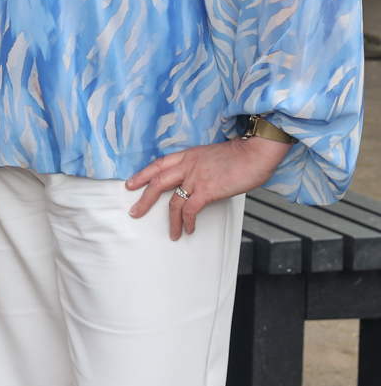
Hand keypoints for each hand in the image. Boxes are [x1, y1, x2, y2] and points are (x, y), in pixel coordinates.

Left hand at [127, 134, 290, 238]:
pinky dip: (186, 222)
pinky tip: (188, 230)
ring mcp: (195, 178)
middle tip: (135, 211)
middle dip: (144, 199)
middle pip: (156, 182)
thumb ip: (200, 167)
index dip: (142, 175)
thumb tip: (199, 182)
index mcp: (187, 155)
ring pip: (172, 201)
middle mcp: (187, 166)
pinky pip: (190, 210)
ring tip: (170, 233)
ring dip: (170, 220)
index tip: (130, 184)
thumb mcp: (211, 155)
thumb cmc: (240, 154)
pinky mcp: (207, 190)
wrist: (255, 152)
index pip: (158, 165)